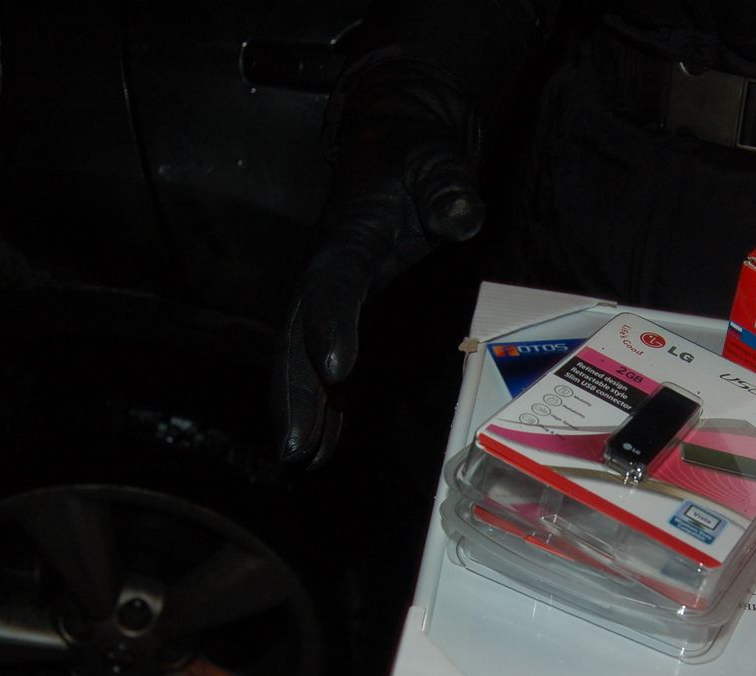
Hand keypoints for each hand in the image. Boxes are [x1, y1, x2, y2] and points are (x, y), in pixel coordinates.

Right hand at [272, 60, 485, 466]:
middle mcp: (328, 270)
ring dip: (301, 408)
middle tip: (295, 446)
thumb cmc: (416, 152)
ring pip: (301, 355)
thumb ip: (448, 189)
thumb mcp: (437, 160)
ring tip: (302, 458)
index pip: (332, 287)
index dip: (331, 326)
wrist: (395, 137)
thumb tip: (462, 216)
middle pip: (297, 336)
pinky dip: (323, 402)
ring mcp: (331, 291)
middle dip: (293, 392)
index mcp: (346, 239)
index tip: (336, 369)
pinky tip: (325, 443)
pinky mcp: (345, 304)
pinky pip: (322, 358)